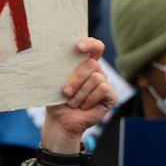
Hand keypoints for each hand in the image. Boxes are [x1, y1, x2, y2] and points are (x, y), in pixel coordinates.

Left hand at [41, 39, 116, 158]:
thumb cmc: (57, 101)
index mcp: (84, 65)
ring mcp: (105, 83)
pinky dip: (90, 99)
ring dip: (81, 93)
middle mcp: (97, 72)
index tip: (78, 47)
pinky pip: (104, 90)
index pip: (94, 48)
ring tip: (73, 103)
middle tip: (66, 92)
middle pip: (92, 65)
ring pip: (96, 79)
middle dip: (76, 79)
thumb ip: (60, 71)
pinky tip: (84, 106)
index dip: (90, 44)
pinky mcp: (111, 96)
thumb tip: (53, 60)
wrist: (62, 121)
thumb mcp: (55, 84)